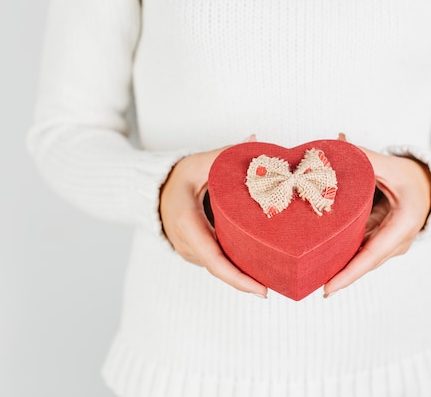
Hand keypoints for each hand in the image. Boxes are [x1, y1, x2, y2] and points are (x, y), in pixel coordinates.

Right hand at [159, 135, 267, 297]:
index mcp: (187, 224)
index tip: (261, 290)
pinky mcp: (195, 252)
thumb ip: (225, 154)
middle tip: (280, 284)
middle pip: (221, 270)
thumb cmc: (175, 177)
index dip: (238, 278)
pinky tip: (259, 266)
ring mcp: (189, 252)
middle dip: (249, 282)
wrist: (151, 191)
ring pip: (220, 268)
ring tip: (274, 278)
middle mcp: (187, 244)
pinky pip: (218, 262)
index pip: (215, 260)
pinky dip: (236, 266)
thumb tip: (254, 140)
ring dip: (244, 276)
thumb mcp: (198, 163)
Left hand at [323, 134, 430, 296]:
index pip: (372, 255)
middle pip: (363, 263)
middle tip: (305, 280)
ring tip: (307, 274)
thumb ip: (365, 158)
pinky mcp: (381, 242)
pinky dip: (341, 253)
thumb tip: (337, 145)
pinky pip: (359, 251)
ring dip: (336, 266)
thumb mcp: (391, 166)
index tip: (327, 289)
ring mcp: (390, 245)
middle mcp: (398, 242)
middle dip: (336, 275)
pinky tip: (318, 256)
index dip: (349, 273)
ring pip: (360, 260)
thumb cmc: (412, 177)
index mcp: (403, 225)